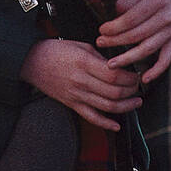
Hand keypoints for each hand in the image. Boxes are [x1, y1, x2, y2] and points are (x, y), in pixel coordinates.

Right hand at [19, 38, 141, 132]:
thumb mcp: (81, 46)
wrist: (32, 62)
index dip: (129, 77)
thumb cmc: (56, 50)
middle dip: (131, 91)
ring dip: (126, 107)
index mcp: (84, 63)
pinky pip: (91, 117)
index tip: (137, 74)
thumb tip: (118, 67)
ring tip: (136, 102)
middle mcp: (81, 81)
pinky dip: (105, 124)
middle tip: (138, 86)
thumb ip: (100, 57)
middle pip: (113, 92)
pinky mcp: (72, 104)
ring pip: (106, 107)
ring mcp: (76, 95)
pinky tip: (117, 125)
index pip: (114, 75)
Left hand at [96, 0, 170, 83]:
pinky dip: (157, 71)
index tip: (102, 30)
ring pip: (147, 49)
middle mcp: (165, 17)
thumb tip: (115, 15)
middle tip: (101, 43)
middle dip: (115, 41)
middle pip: (136, 35)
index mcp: (156, 1)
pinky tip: (144, 78)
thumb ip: (128, 0)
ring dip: (128, 58)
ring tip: (112, 64)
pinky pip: (167, 59)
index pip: (131, 19)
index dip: (114, 27)